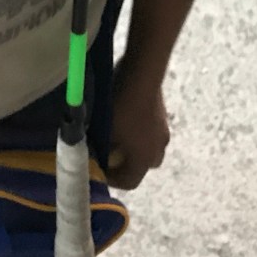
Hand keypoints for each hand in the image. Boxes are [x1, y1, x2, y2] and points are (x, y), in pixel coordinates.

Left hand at [107, 58, 169, 189]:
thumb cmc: (121, 106)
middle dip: (124, 162)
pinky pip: (150, 131)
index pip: (130, 183)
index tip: (98, 170)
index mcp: (145, 159)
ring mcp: (164, 131)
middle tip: (107, 152)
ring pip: (146, 147)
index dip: (111, 179)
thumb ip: (98, 145)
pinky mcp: (164, 114)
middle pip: (140, 166)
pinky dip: (138, 130)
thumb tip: (92, 151)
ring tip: (116, 133)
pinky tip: (126, 117)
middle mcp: (159, 149)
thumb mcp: (104, 129)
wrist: (142, 74)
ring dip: (132, 145)